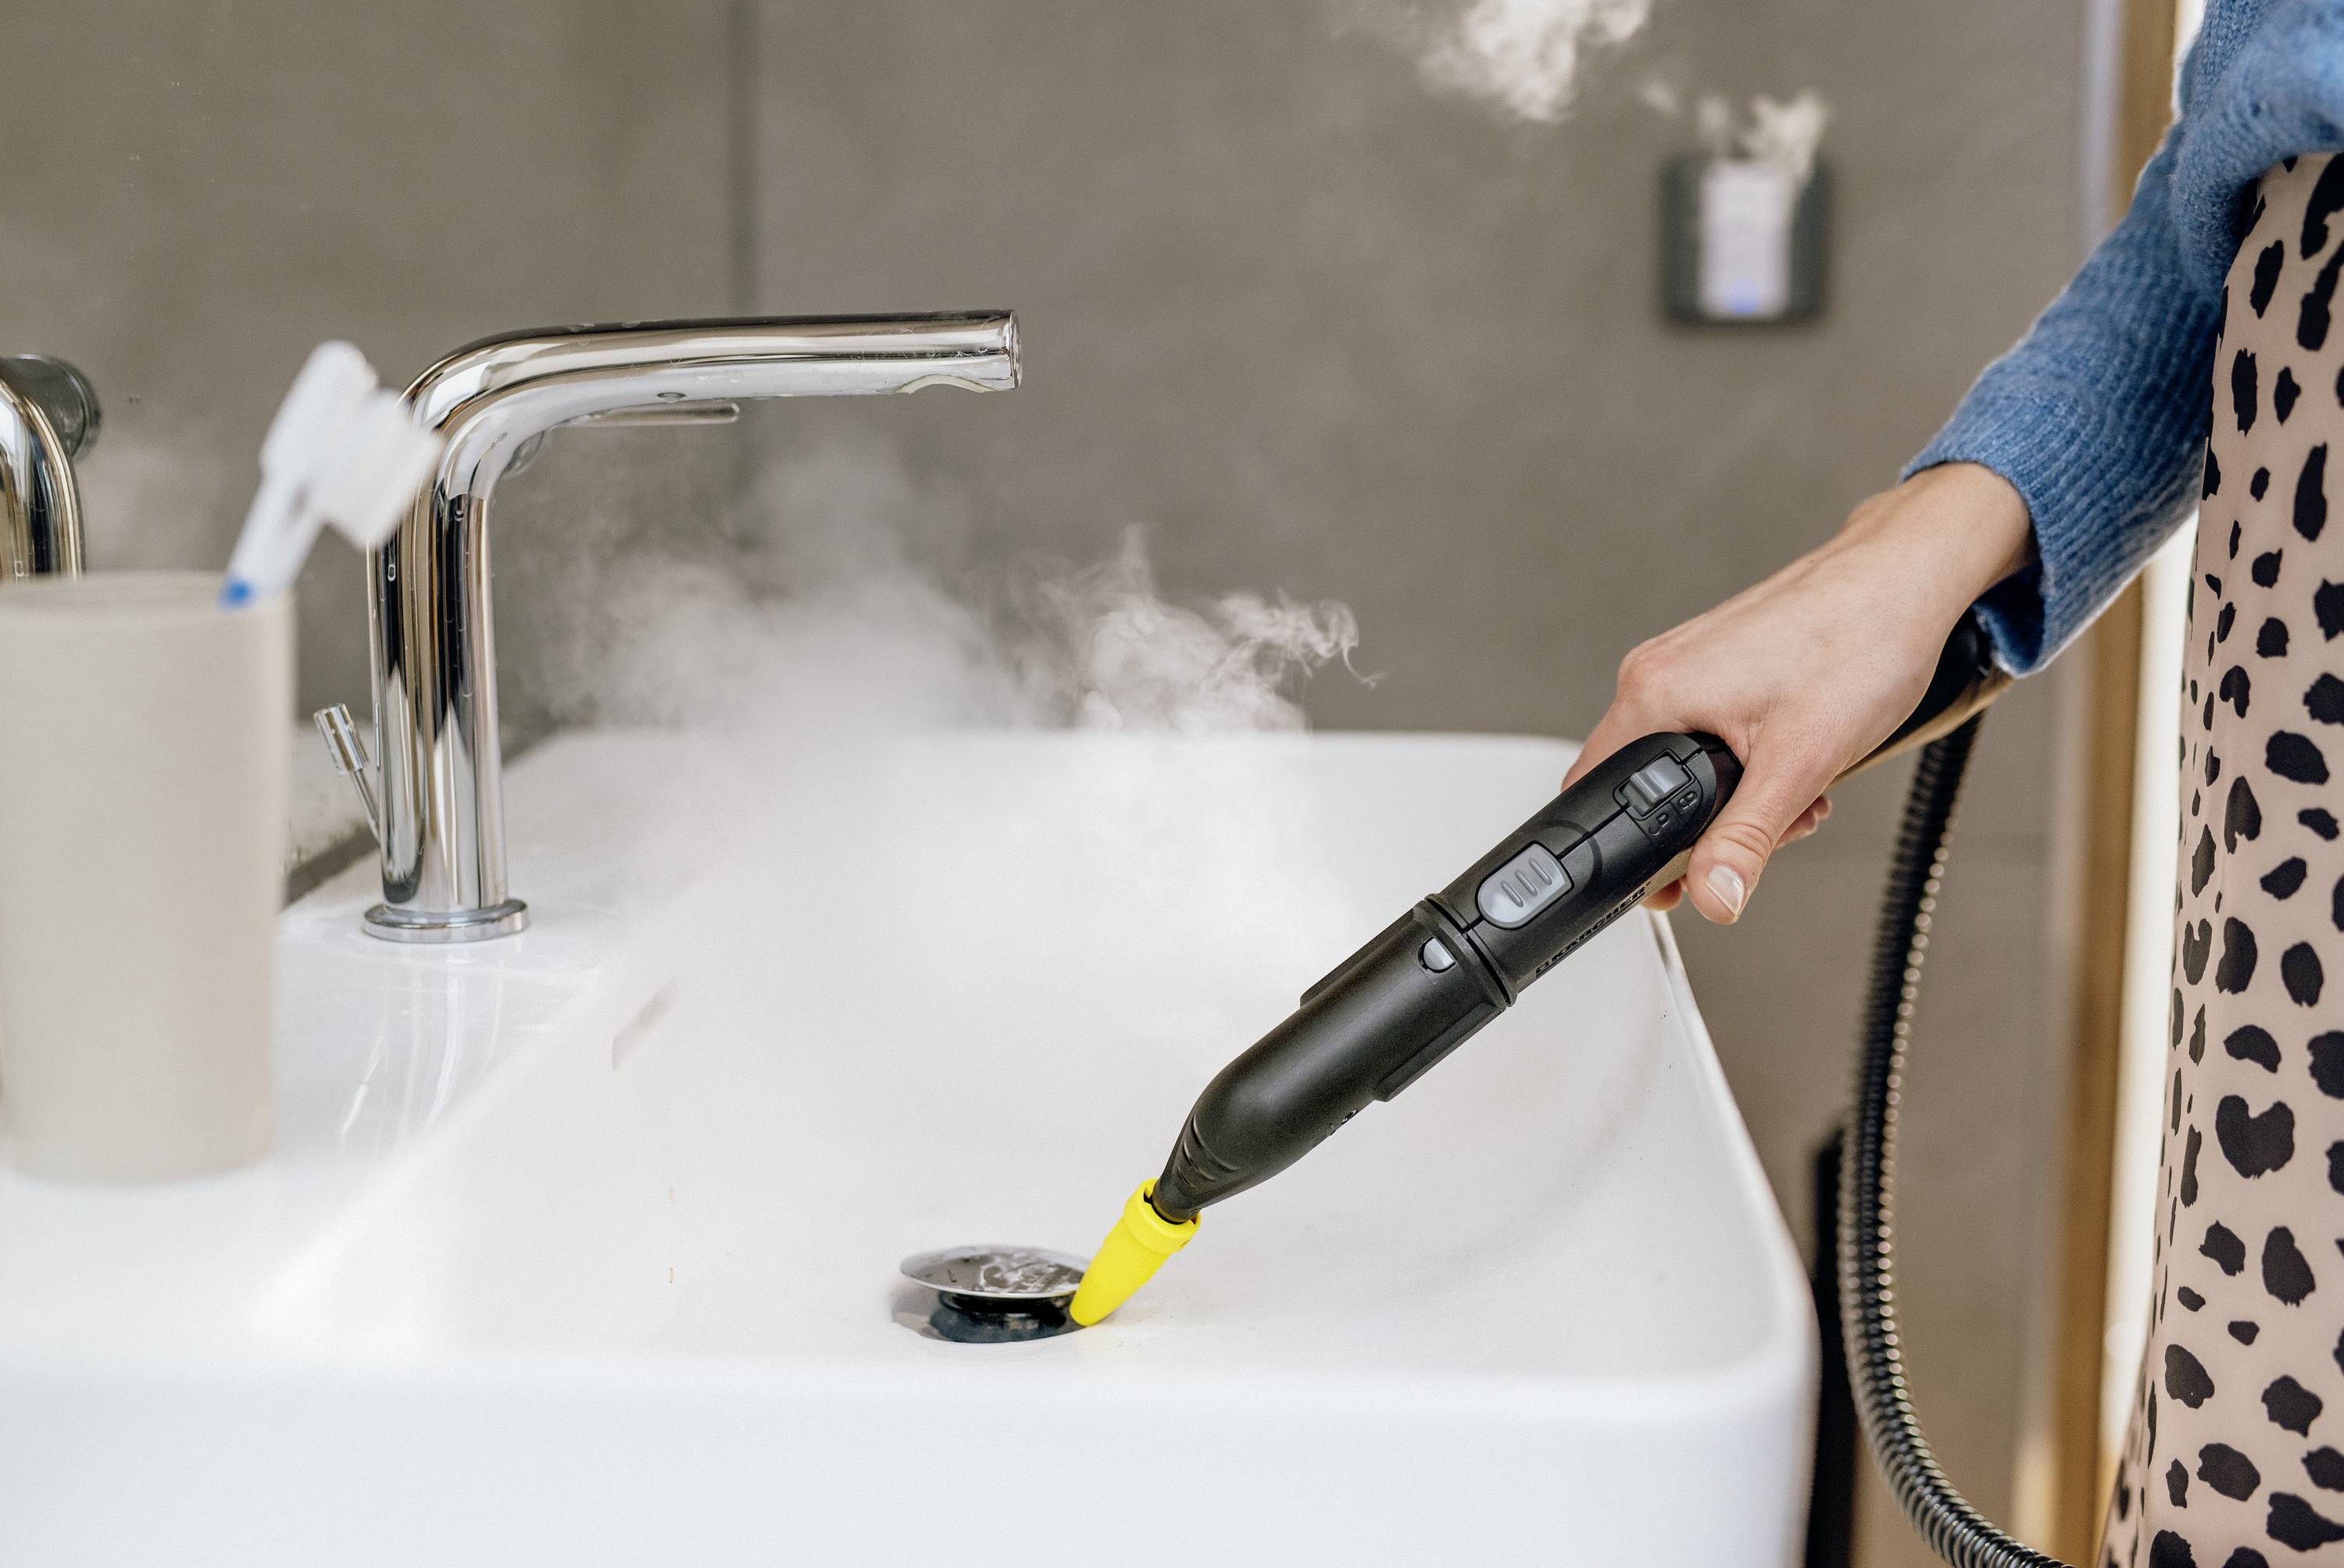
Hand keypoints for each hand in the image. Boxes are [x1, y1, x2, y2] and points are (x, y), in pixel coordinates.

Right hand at [1563, 462, 2031, 923]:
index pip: (1595, 793)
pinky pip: (1712, 727)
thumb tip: (1713, 897)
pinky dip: (1754, 756)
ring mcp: (1687, 660)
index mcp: (1654, 693)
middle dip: (1711, 823)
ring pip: (1686, 757)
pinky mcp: (1719, 659)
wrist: (1906, 577)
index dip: (1633, 852)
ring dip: (1742, 791)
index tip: (1681, 880)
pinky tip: (1801, 751)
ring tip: (1803, 783)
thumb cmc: (1860, 642)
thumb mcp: (1800, 763)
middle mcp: (1658, 671)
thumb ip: (1745, 839)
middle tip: (1774, 825)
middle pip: (1646, 782)